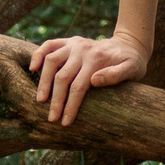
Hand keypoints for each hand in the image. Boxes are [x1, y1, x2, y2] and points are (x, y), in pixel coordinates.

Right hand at [28, 28, 150, 125]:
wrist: (128, 44)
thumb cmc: (131, 62)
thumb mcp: (132, 69)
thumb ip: (116, 74)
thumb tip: (94, 80)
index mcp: (97, 59)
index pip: (79, 86)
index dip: (70, 105)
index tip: (65, 122)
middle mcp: (82, 49)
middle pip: (62, 77)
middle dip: (56, 100)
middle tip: (51, 118)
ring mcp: (73, 44)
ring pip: (51, 61)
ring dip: (43, 82)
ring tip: (40, 100)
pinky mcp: (68, 41)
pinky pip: (48, 45)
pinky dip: (37, 55)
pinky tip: (32, 69)